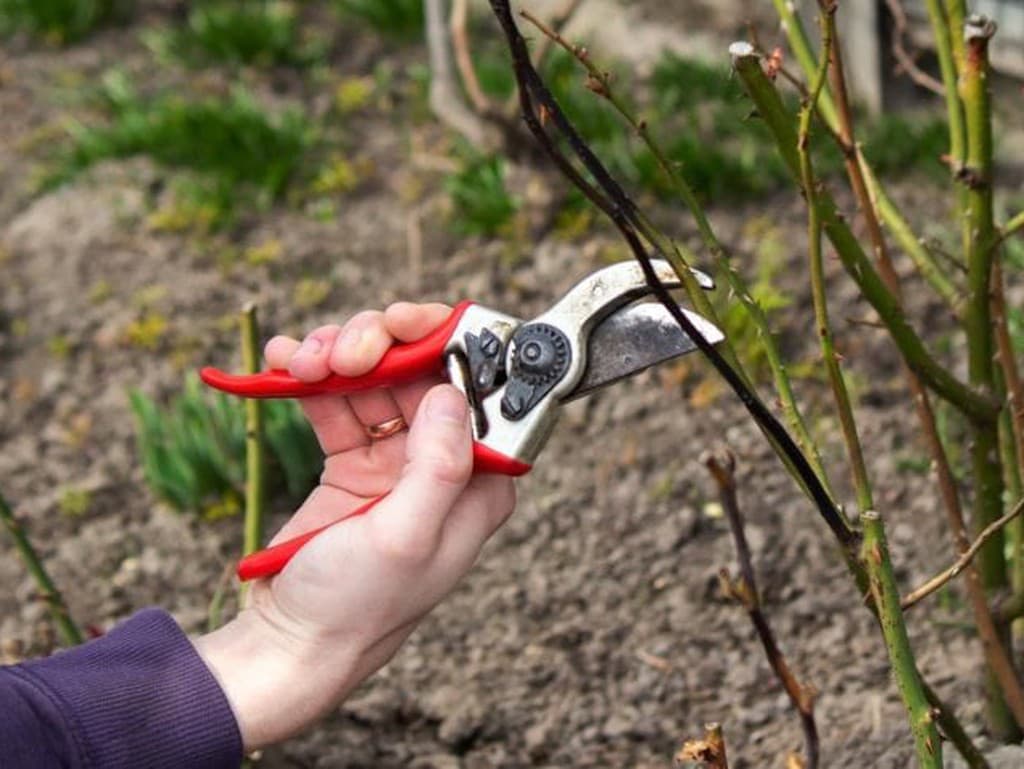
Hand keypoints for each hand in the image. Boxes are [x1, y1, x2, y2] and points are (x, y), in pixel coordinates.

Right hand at [195, 303, 516, 749]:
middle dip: (378, 347)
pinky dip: (309, 378)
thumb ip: (437, 466)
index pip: (476, 392)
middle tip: (340, 348)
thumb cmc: (356, 606)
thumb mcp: (405, 539)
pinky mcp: (350, 462)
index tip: (402, 324)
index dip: (445, 346)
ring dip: (335, 357)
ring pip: (376, 379)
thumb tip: (452, 392)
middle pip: (422, 374)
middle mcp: (440, 465)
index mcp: (475, 484)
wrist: (290, 643)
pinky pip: (335, 401)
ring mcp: (393, 461)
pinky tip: (280, 366)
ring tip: (298, 361)